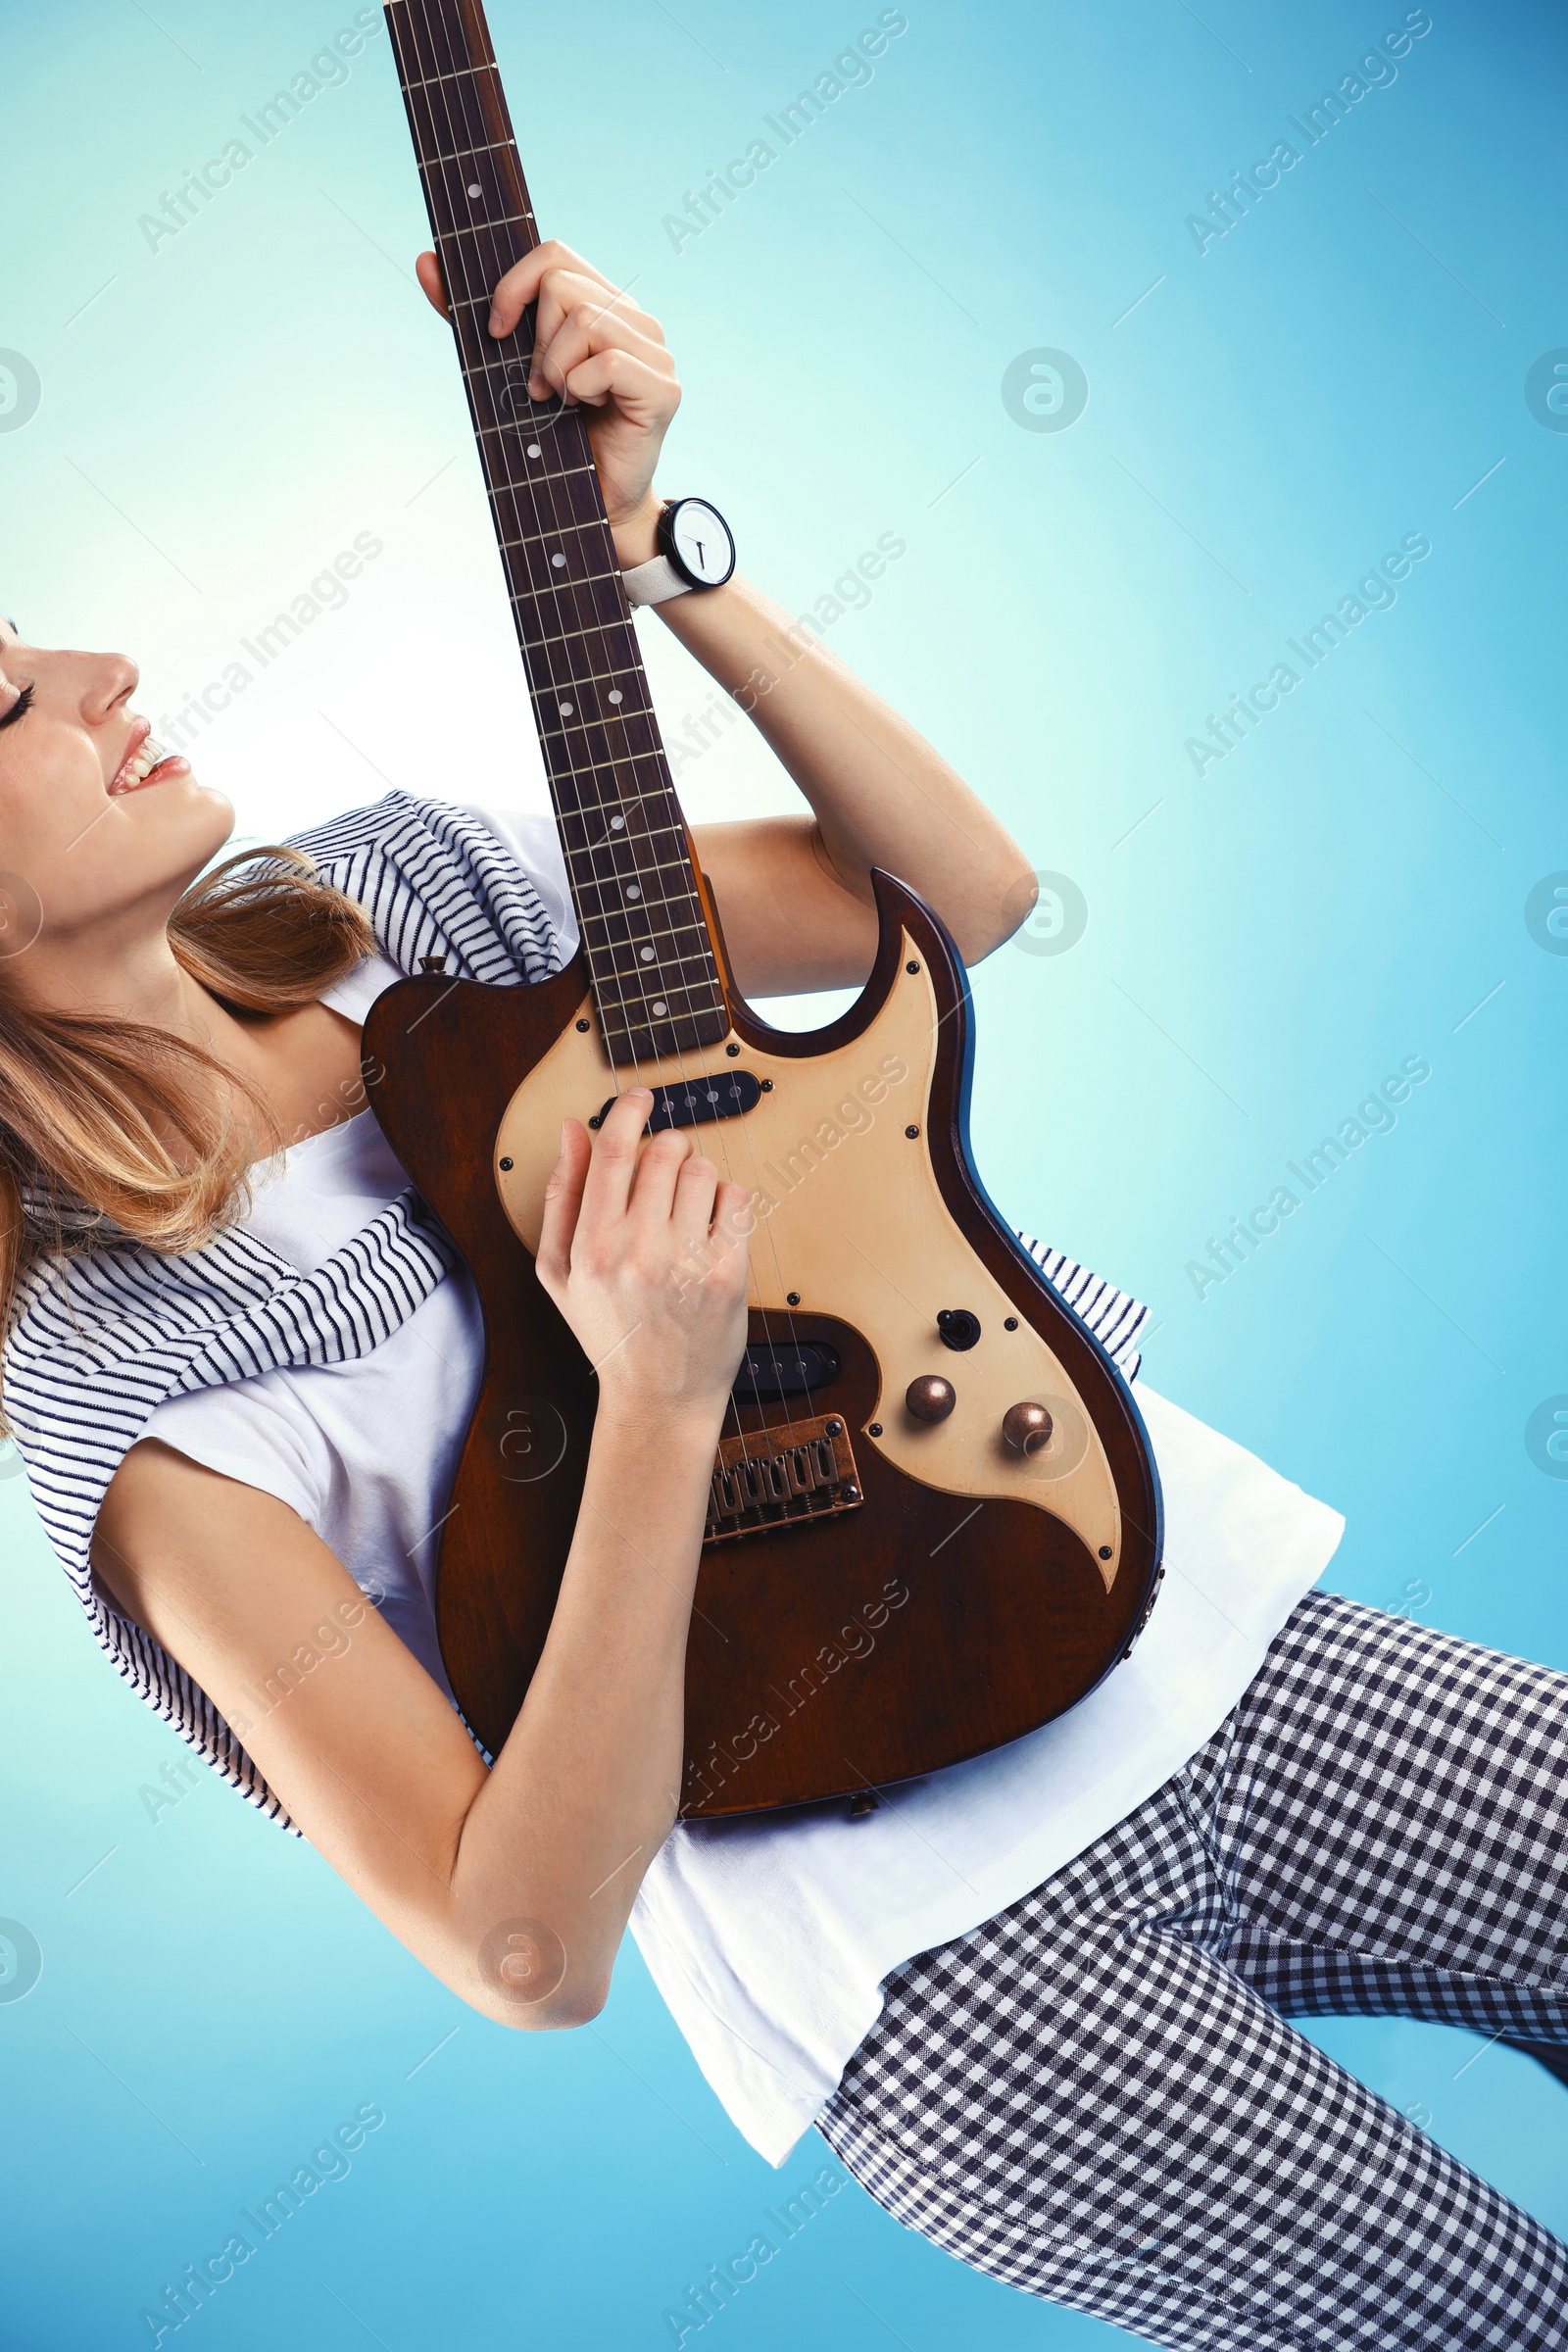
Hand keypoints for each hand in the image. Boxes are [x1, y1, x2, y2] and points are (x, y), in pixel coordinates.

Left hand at [417, 239, 678, 566]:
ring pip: (585, 320)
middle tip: (538, 385)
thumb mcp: (504, 365)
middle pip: (564, 283)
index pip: (555, 254)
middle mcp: (637, 320)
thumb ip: (469, 318)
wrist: (594, 501)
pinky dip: (581, 388)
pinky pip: (607, 363)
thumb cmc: (553, 435)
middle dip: (535, 338)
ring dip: (556, 368)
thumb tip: (425, 261)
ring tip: (561, 400)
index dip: (515, 284)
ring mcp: (656, 352)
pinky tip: (586, 409)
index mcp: (605, 305)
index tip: (496, 331)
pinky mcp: (663, 388)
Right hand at [535, 1089, 751, 1426]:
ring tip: (688, 1211)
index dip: (628, 1110)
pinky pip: (738, 1201)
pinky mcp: (728, 1275)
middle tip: (665, 1174)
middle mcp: (638, 1250)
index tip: (640, 1098)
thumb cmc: (608, 1331)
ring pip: (704, 1171)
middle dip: (668, 1150)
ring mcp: (686, 1263)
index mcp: (592, 1245)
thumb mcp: (560, 1270)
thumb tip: (572, 1129)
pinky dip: (729, 1204)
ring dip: (699, 1178)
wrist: (658, 1398)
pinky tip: (712, 1230)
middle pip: (665, 1152)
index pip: (613, 1151)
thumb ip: (561, 1194)